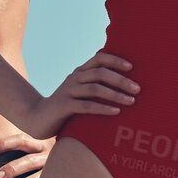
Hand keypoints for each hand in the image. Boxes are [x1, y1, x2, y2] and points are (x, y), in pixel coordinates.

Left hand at [0, 132, 53, 177]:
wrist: (82, 157)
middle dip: (12, 168)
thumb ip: (23, 152)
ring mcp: (56, 168)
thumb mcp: (40, 147)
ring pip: (40, 175)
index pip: (20, 141)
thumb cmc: (50, 155)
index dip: (3, 144)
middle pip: (29, 160)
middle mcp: (49, 154)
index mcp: (40, 143)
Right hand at [24, 52, 139, 140]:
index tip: (131, 67)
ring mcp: (68, 92)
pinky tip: (116, 112)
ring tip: (131, 101)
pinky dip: (103, 108)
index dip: (115, 60)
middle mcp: (74, 78)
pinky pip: (86, 106)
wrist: (39, 118)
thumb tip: (123, 82)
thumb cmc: (66, 106)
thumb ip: (95, 84)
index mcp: (79, 72)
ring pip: (95, 89)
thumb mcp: (80, 92)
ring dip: (115, 94)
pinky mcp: (64, 106)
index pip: (99, 58)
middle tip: (138, 89)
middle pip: (100, 73)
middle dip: (121, 80)